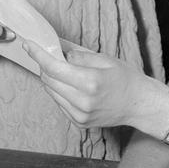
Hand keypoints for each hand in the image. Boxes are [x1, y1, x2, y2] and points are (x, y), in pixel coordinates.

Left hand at [23, 39, 152, 129]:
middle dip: (45, 65)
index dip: (38, 54)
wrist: (139, 105)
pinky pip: (60, 103)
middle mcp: (82, 101)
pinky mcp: (79, 123)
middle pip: (49, 80)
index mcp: (90, 82)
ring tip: (65, 71)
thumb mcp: (104, 59)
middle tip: (50, 54)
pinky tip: (72, 86)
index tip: (28, 44)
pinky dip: (60, 91)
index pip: (54, 67)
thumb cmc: (126, 78)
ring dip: (51, 79)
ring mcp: (80, 115)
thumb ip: (78, 55)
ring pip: (51, 92)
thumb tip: (57, 49)